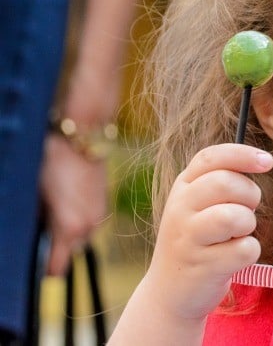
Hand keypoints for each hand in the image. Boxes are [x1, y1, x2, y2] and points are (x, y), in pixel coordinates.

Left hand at [39, 134, 107, 275]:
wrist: (82, 136)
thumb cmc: (52, 163)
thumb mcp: (35, 196)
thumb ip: (37, 223)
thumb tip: (35, 238)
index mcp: (70, 228)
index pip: (57, 266)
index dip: (45, 268)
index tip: (37, 267)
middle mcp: (89, 225)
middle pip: (71, 251)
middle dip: (58, 246)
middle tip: (43, 230)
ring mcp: (100, 214)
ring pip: (82, 235)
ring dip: (70, 231)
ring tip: (55, 212)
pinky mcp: (105, 202)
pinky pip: (90, 220)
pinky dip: (80, 217)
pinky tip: (68, 200)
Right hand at [139, 144, 272, 320]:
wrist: (170, 291)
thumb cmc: (199, 237)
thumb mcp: (200, 203)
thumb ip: (223, 178)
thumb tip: (263, 160)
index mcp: (183, 187)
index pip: (211, 157)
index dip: (243, 155)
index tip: (268, 162)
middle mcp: (180, 209)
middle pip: (226, 183)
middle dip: (250, 195)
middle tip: (247, 210)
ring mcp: (188, 239)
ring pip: (234, 216)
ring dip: (248, 224)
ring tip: (236, 235)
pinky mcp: (204, 267)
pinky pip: (246, 249)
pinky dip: (249, 252)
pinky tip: (233, 258)